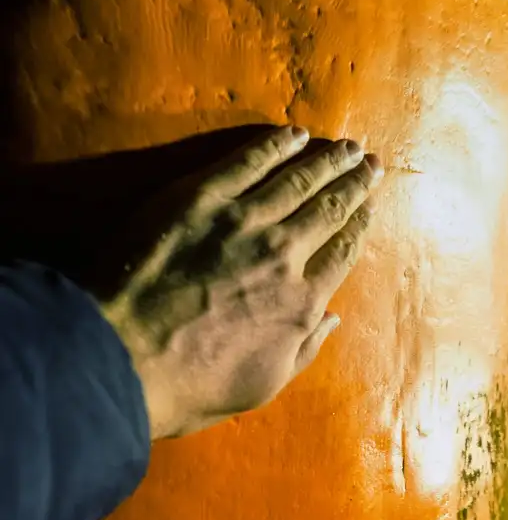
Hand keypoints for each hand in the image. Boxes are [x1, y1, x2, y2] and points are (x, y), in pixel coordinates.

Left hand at [100, 125, 382, 439]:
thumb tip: (333, 318)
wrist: (122, 357)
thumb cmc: (191, 385)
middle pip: (329, 208)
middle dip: (354, 183)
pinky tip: (294, 134)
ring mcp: (242, 221)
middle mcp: (283, 254)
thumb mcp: (262, 385)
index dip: (360, 224)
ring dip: (326, 160)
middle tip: (372, 162)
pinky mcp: (200, 198)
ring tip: (348, 146)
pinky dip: (275, 146)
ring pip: (297, 180)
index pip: (343, 252)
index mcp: (301, 303)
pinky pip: (248, 162)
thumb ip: (304, 349)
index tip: (370, 205)